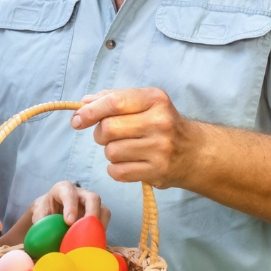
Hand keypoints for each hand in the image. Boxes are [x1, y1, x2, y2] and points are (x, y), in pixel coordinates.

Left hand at [1, 181, 109, 245]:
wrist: (50, 213)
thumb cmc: (44, 213)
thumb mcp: (38, 217)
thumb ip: (41, 226)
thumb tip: (44, 244)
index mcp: (62, 189)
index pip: (68, 193)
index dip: (70, 206)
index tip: (69, 222)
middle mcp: (80, 194)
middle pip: (93, 198)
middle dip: (92, 213)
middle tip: (87, 230)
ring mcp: (91, 204)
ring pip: (103, 210)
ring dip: (100, 225)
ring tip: (93, 240)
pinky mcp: (98, 215)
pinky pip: (104, 222)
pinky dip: (101, 233)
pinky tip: (94, 244)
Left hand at [70, 88, 200, 188]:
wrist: (194, 152)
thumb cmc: (162, 123)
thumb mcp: (145, 103)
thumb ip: (114, 98)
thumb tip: (84, 103)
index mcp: (155, 99)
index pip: (114, 103)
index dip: (90, 111)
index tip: (77, 120)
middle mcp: (160, 122)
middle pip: (108, 129)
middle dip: (100, 133)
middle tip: (110, 135)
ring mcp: (160, 149)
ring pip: (111, 151)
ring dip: (110, 151)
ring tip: (125, 149)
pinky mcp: (157, 172)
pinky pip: (118, 172)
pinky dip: (115, 169)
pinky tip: (128, 163)